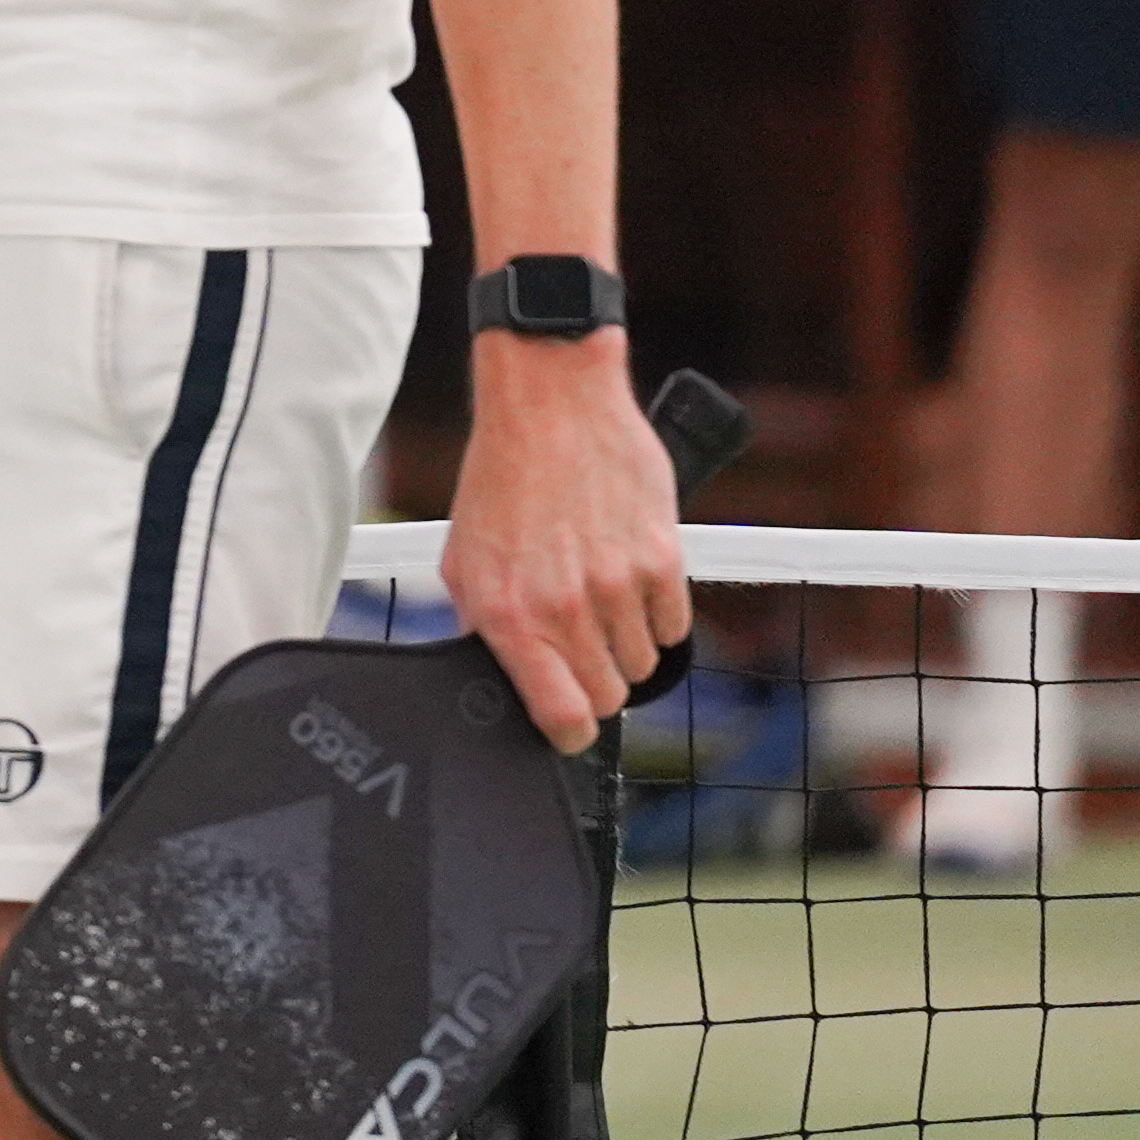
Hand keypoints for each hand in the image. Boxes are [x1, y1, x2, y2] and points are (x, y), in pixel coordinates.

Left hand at [440, 333, 691, 749]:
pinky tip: (630, 578)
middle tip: (580, 642)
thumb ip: (485, 623)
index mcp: (506, 612)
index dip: (568, 732)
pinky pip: (675, 625)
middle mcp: (562, 606)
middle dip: (595, 681)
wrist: (551, 406)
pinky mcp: (661, 559)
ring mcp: (616, 585)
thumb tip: (507, 675)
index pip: (559, 716)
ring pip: (643, 663)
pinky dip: (658, 613)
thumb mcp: (465, 558)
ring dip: (626, 643)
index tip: (570, 727)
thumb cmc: (503, 478)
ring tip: (600, 596)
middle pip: (607, 696)